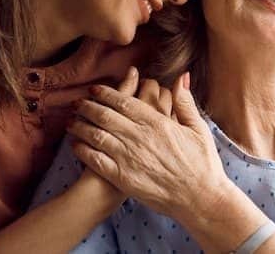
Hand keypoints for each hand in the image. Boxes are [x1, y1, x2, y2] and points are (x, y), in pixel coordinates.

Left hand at [67, 70, 230, 221]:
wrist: (200, 198)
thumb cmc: (203, 163)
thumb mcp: (198, 128)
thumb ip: (185, 102)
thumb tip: (181, 77)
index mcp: (157, 122)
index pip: (124, 102)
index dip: (106, 93)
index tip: (95, 89)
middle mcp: (139, 137)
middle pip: (105, 116)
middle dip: (87, 106)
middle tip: (77, 102)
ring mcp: (129, 158)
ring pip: (96, 135)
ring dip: (80, 126)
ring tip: (71, 121)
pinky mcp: (123, 178)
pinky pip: (96, 160)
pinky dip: (82, 150)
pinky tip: (75, 145)